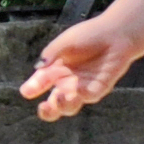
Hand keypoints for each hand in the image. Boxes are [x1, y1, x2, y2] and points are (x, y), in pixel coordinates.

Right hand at [21, 17, 143, 121]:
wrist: (116, 33)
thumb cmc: (90, 35)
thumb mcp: (66, 41)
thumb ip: (52, 53)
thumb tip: (38, 66)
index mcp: (55, 70)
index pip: (40, 83)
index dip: (32, 88)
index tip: (27, 92)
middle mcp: (67, 82)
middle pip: (54, 104)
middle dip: (48, 110)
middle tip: (43, 108)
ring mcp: (83, 87)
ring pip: (71, 105)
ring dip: (64, 105)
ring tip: (60, 98)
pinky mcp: (99, 87)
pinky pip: (90, 96)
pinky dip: (83, 95)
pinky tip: (78, 90)